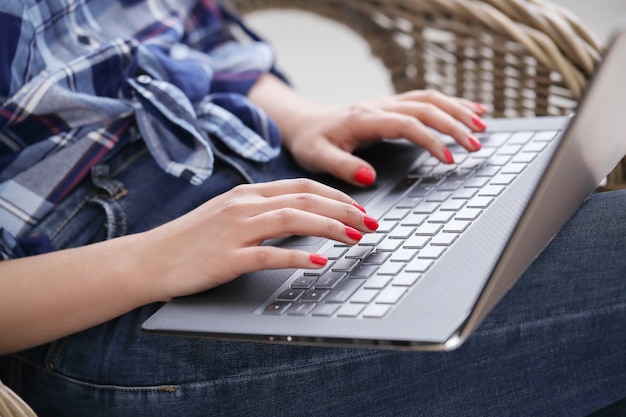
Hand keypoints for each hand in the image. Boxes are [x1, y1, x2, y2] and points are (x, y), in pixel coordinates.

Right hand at [145, 178, 377, 298]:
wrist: (148, 259)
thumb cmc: (189, 240)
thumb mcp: (227, 216)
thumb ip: (260, 212)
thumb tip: (298, 216)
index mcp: (246, 193)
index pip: (302, 186)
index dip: (336, 195)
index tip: (360, 208)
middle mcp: (243, 205)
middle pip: (305, 199)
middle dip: (344, 210)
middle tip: (371, 224)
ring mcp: (235, 229)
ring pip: (292, 219)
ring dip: (330, 228)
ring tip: (355, 238)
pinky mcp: (227, 257)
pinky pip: (269, 254)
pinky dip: (297, 256)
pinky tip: (319, 262)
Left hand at [282, 90, 487, 186]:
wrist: (304, 123)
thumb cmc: (311, 141)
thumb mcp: (318, 157)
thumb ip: (343, 167)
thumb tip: (370, 177)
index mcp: (365, 118)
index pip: (407, 124)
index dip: (431, 140)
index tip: (449, 159)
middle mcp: (379, 106)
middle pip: (426, 108)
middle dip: (454, 124)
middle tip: (475, 145)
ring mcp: (387, 103)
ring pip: (430, 99)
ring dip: (457, 110)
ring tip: (482, 126)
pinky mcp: (391, 105)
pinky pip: (426, 99)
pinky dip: (451, 103)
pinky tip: (472, 109)